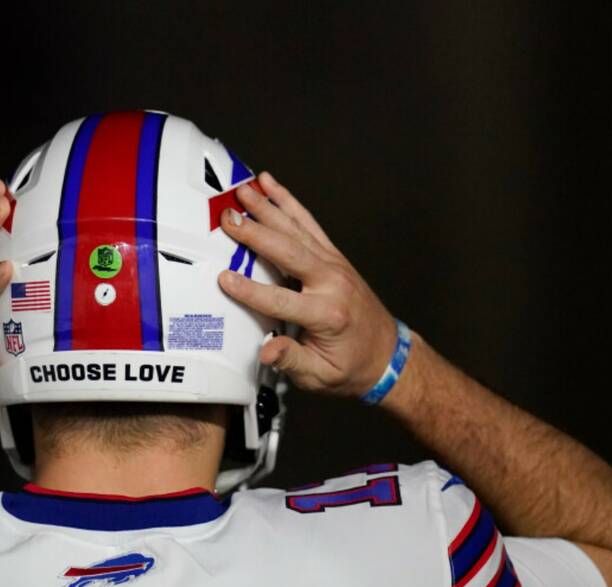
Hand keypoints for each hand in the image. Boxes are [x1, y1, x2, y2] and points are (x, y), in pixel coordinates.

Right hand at [217, 172, 397, 397]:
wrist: (386, 355)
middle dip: (256, 233)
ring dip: (269, 208)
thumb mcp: (320, 375)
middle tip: (228, 219)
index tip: (224, 279)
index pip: (280, 299)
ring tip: (244, 191)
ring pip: (297, 230)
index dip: (250, 290)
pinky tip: (272, 186)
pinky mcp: (333, 257)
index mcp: (327, 314)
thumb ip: (292, 360)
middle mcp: (332, 283)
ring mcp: (334, 265)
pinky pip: (308, 224)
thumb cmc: (351, 365)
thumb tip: (267, 350)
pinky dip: (289, 202)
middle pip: (288, 251)